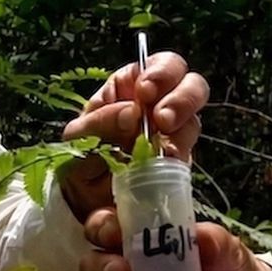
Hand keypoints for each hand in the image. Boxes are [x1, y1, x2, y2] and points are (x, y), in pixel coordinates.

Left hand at [59, 51, 208, 219]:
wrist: (83, 204)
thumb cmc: (79, 161)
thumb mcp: (78, 140)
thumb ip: (100, 124)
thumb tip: (131, 112)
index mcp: (131, 89)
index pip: (157, 66)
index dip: (161, 72)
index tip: (146, 92)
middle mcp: (158, 107)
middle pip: (191, 85)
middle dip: (182, 98)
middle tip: (162, 119)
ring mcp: (172, 135)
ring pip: (193, 119)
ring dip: (183, 130)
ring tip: (165, 147)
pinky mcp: (179, 163)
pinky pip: (189, 154)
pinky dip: (181, 158)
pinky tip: (166, 164)